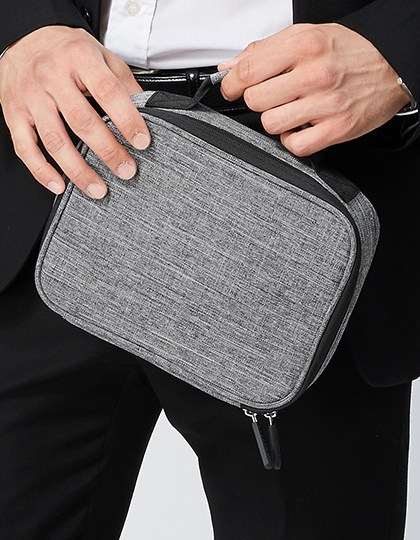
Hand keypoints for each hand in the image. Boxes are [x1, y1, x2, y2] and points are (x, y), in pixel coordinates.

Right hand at [0, 26, 150, 197]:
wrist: (23, 35)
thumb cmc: (65, 49)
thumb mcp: (100, 54)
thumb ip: (123, 81)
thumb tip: (145, 109)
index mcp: (79, 58)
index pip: (108, 92)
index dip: (127, 120)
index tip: (142, 142)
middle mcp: (52, 76)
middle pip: (82, 121)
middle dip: (108, 152)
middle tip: (126, 170)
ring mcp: (31, 96)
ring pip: (55, 141)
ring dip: (78, 170)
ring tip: (98, 188)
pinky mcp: (14, 112)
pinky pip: (25, 147)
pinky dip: (42, 171)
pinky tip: (60, 184)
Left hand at [219, 23, 408, 155]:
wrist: (392, 66)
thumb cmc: (348, 51)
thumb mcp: (306, 35)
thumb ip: (264, 51)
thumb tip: (229, 69)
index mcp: (303, 46)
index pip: (248, 71)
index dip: (232, 84)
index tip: (232, 88)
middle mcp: (315, 74)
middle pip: (256, 100)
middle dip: (258, 100)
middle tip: (272, 97)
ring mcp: (326, 104)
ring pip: (271, 124)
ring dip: (275, 120)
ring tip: (291, 110)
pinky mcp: (336, 129)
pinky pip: (294, 145)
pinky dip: (292, 140)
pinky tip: (301, 127)